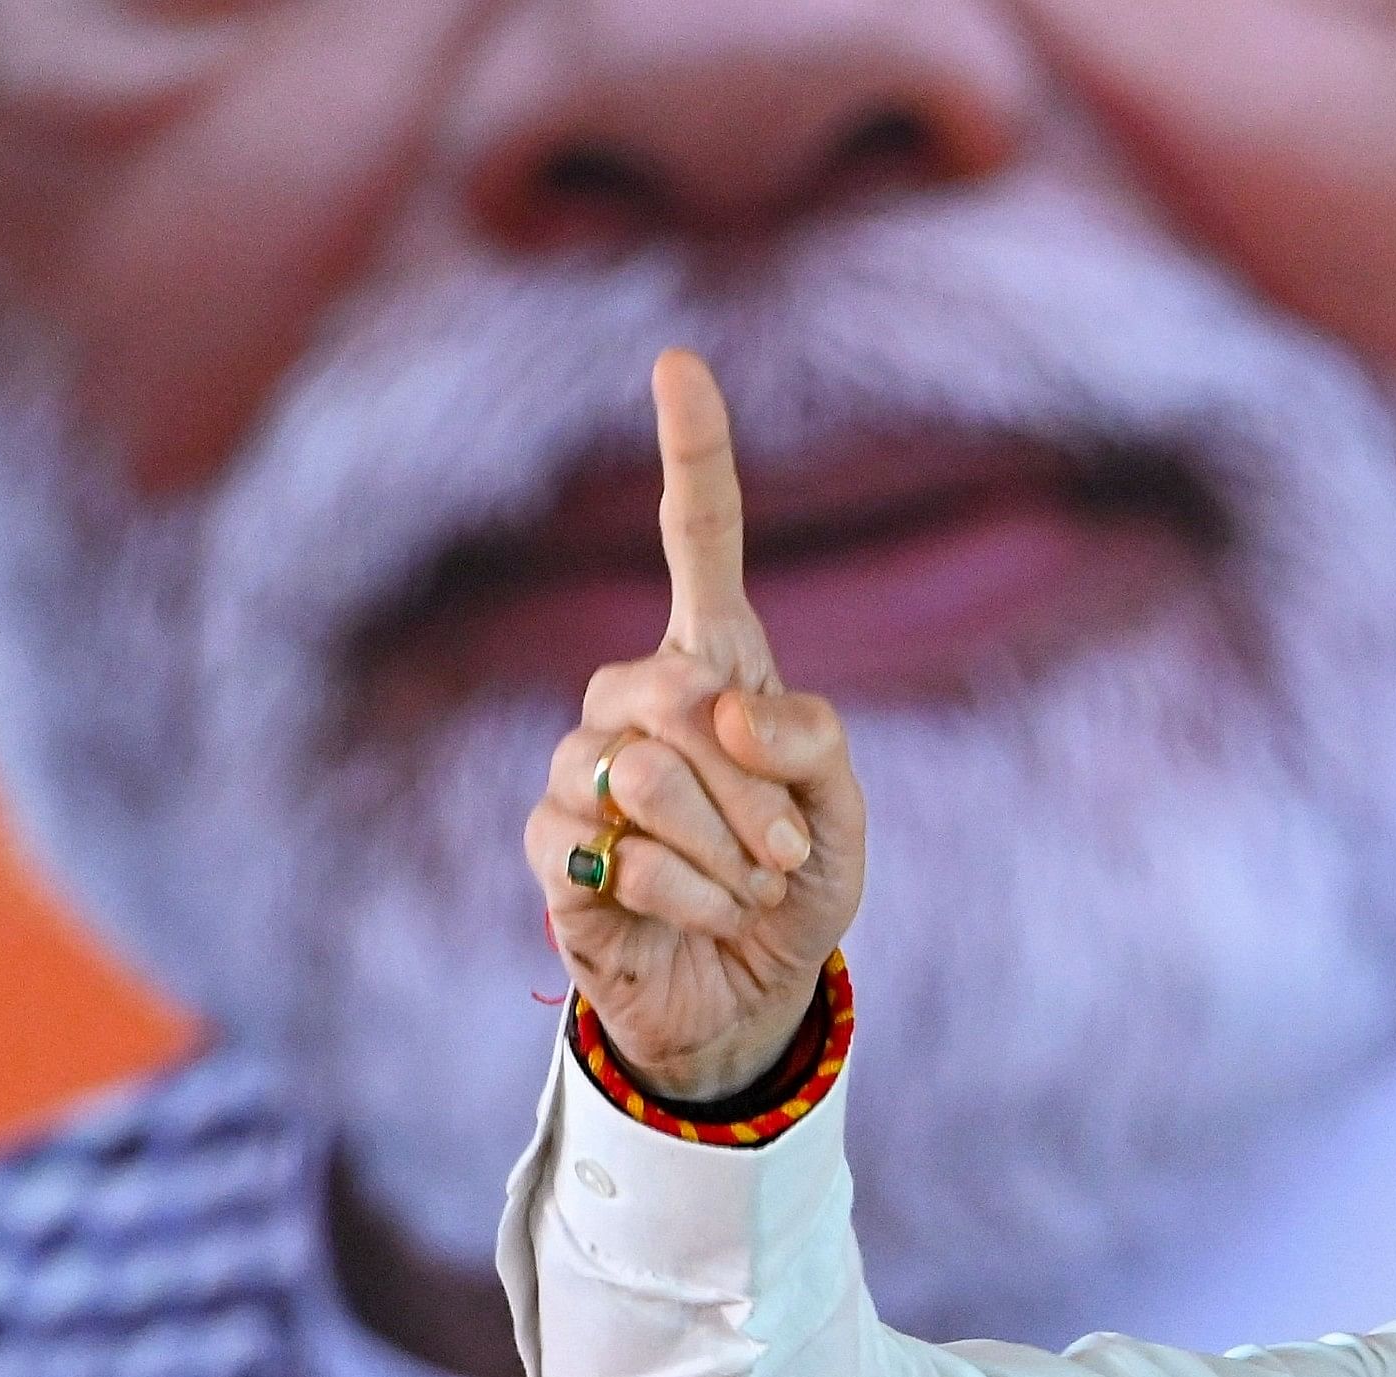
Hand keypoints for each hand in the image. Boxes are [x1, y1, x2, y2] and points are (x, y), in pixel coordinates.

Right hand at [528, 349, 867, 1101]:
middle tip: (785, 851)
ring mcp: (582, 766)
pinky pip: (622, 848)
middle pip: (685, 691)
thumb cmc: (793, 890)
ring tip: (747, 889)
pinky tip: (697, 916)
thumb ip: (809, 741)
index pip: (698, 542)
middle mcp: (634, 699)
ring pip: (651, 772)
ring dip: (731, 851)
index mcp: (714, 664)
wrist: (745, 995)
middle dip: (759, 791)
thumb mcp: (843, 812)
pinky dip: (691, 895)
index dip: (692, 455)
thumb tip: (720, 710)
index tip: (681, 363)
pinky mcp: (552, 844)